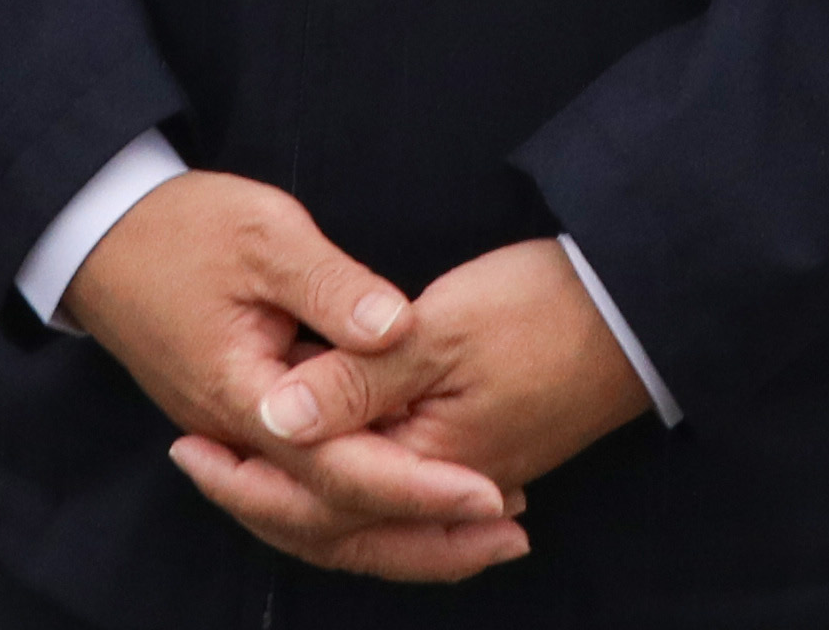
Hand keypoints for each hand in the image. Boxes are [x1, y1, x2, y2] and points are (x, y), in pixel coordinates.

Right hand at [68, 172, 522, 584]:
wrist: (99, 233)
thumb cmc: (181, 226)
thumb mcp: (265, 234)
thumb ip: (334, 288)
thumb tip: (399, 328)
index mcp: (246, 398)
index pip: (343, 468)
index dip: (420, 487)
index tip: (490, 491)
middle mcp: (239, 438)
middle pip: (334, 523)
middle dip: (425, 538)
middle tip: (508, 536)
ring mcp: (236, 440)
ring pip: (319, 523)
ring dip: (399, 535)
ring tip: (478, 536)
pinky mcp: (243, 429)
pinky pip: (305, 495)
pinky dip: (362, 510)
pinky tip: (412, 506)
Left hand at [225, 238, 654, 553]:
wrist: (640, 303)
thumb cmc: (544, 306)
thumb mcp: (436, 331)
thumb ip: (353, 380)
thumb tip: (273, 417)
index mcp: (427, 462)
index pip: (318, 497)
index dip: (247, 475)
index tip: (188, 446)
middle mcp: (448, 484)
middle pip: (342, 525)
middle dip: (265, 502)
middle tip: (197, 464)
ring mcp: (474, 472)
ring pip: (373, 514)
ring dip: (310, 502)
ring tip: (246, 474)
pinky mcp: (488, 450)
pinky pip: (404, 491)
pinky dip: (358, 491)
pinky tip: (332, 466)